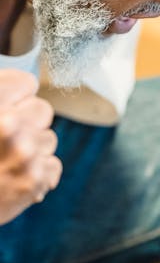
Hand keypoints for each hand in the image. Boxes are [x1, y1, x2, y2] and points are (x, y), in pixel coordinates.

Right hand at [0, 69, 60, 225]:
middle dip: (29, 123)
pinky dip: (38, 174)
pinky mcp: (34, 179)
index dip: (18, 97)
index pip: (26, 83)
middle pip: (42, 110)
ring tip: (6, 163)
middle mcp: (8, 125)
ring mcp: (23, 153)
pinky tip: (15, 178)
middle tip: (6, 141)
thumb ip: (4, 98)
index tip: (9, 109)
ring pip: (48, 139)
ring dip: (32, 151)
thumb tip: (26, 85)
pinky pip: (52, 165)